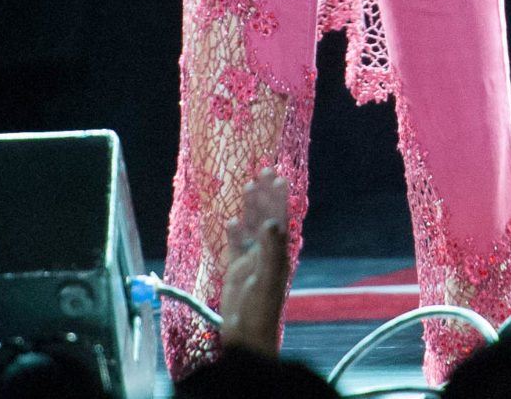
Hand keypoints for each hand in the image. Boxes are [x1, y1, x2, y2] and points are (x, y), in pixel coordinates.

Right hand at [218, 170, 290, 357]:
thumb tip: (272, 222)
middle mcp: (266, 253)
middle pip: (266, 217)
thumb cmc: (260, 311)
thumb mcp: (267, 279)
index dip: (278, 197)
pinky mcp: (236, 270)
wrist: (246, 338)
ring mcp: (251, 261)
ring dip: (249, 207)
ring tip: (247, 185)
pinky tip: (231, 221)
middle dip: (264, 195)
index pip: (279, 218)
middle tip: (261, 171)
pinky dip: (234, 232)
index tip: (276, 175)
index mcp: (278, 253)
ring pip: (251, 227)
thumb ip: (271, 251)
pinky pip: (236, 245)